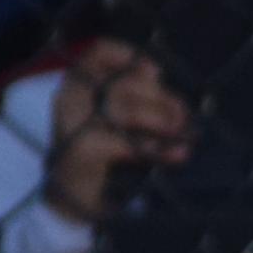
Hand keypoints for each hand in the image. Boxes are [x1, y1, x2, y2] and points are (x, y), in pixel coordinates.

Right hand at [43, 39, 191, 229]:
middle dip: (160, 99)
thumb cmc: (101, 154)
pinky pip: (128, 144)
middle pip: (123, 85)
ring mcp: (72, 123)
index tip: (156, 73)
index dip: (130, 57)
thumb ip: (137, 98)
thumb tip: (164, 83)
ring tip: (183, 133)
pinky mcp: (83, 150)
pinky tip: (177, 155)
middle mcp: (69, 98)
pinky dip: (158, 150)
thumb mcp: (117, 120)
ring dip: (162, 121)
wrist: (72, 200)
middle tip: (183, 116)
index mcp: (75, 84)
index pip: (98, 52)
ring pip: (127, 111)